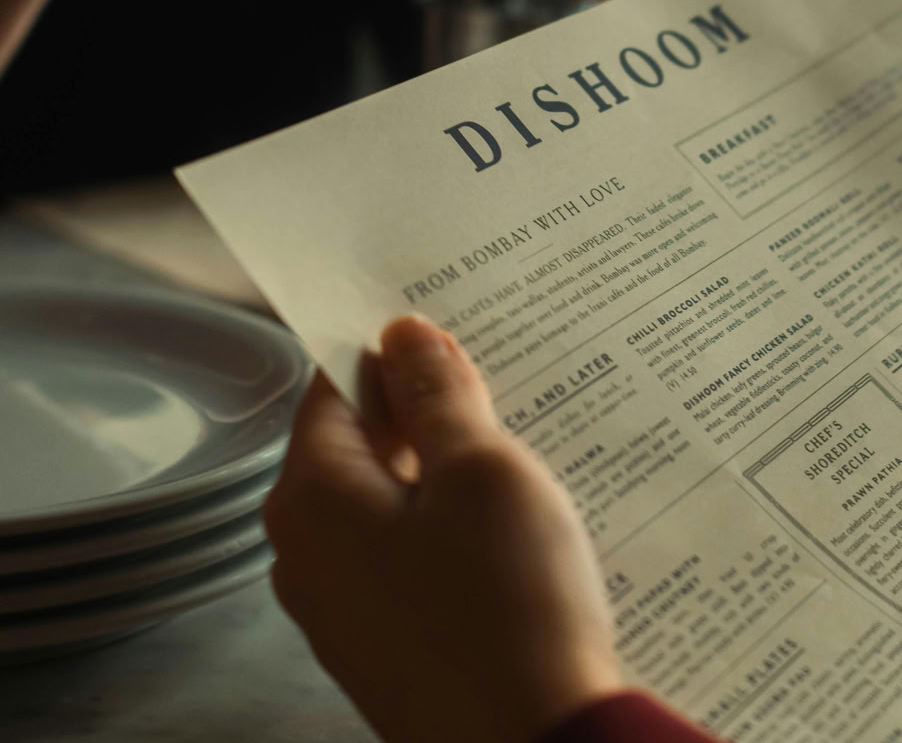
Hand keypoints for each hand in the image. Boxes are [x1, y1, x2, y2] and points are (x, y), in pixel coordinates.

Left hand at [264, 316, 621, 742]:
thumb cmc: (506, 604)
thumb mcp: (482, 471)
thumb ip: (439, 397)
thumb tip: (406, 336)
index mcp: (310, 498)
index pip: (332, 387)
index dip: (392, 350)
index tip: (451, 330)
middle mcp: (305, 554)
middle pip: (358, 448)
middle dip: (425, 413)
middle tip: (502, 387)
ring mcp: (342, 611)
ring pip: (388, 507)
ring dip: (444, 474)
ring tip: (520, 457)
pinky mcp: (386, 648)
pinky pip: (407, 562)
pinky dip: (450, 532)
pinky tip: (510, 532)